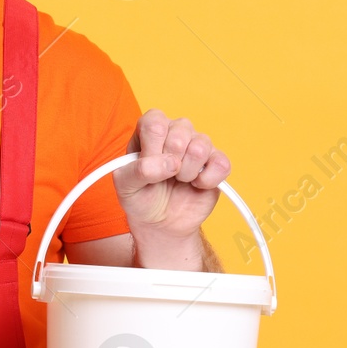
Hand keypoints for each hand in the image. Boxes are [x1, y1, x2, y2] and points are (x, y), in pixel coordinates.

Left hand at [114, 109, 230, 265]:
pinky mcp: (217, 162)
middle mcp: (176, 130)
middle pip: (179, 135)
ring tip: (179, 180)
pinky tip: (196, 184)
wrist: (161, 223)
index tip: (148, 167)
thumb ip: (139, 170)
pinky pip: (221, 164)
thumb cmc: (141, 198)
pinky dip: (207, 181)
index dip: (152, 150)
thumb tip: (170, 163)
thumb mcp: (125, 186)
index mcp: (150, 128)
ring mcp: (199, 144)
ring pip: (200, 147)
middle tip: (164, 176)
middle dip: (169, 165)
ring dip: (187, 173)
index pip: (154, 124)